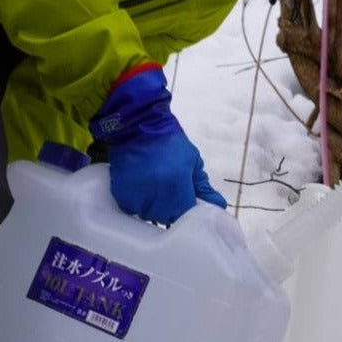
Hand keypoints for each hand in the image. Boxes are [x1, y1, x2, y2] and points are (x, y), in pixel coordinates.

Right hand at [90, 64, 226, 224]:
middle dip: (170, 207)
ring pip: (149, 214)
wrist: (136, 123)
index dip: (186, 207)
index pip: (186, 215)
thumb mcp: (192, 162)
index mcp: (177, 188)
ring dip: (152, 205)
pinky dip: (136, 201)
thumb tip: (218, 205)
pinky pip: (133, 208)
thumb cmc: (168, 141)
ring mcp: (138, 197)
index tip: (184, 197)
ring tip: (152, 183)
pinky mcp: (122, 195)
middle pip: (167, 217)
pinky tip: (140, 184)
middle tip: (167, 186)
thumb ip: (204, 187)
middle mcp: (157, 196)